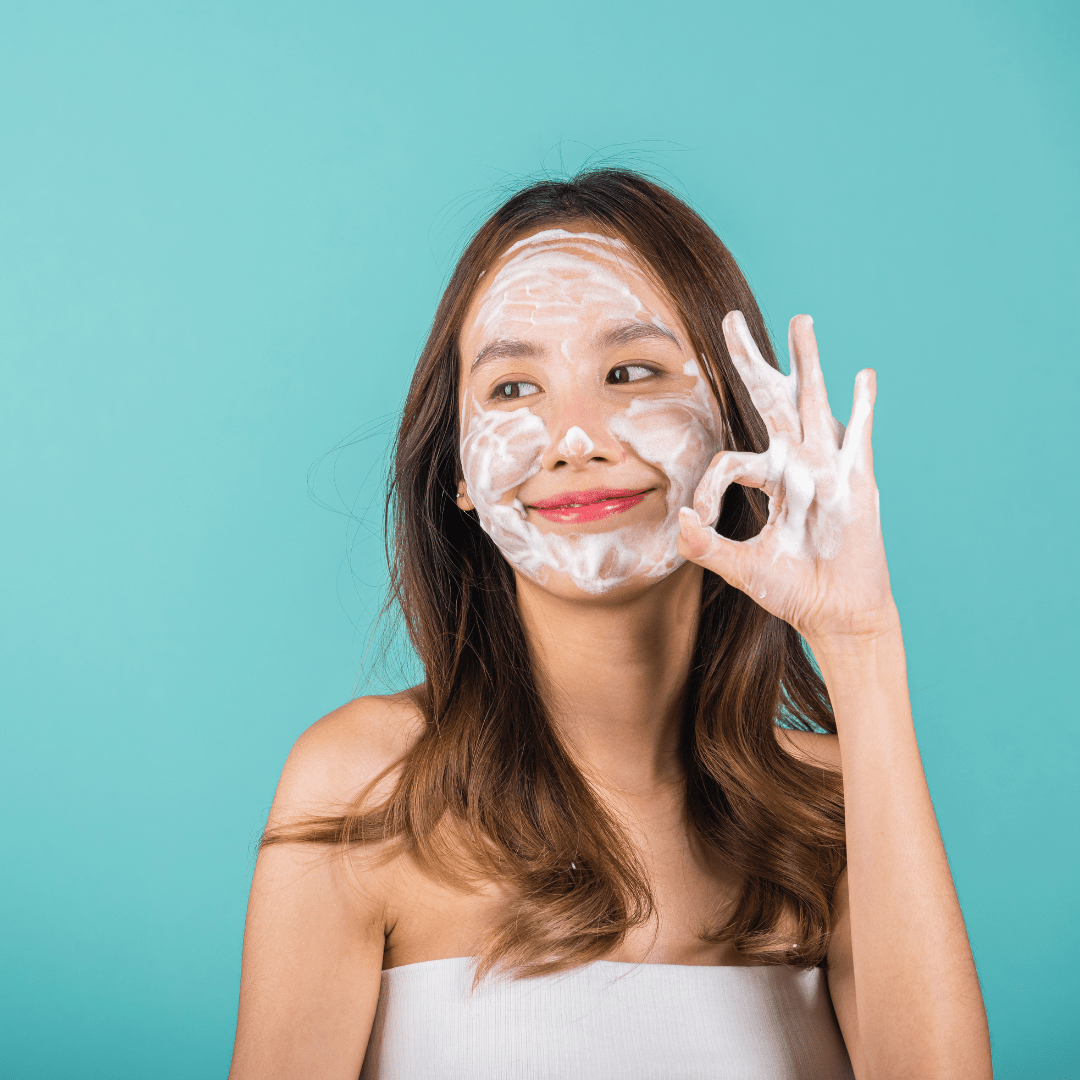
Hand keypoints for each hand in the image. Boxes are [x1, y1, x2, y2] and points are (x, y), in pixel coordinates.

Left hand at [678, 311, 895, 648]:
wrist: (835, 613)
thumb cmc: (793, 589)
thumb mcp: (741, 568)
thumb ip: (708, 547)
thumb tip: (680, 524)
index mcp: (770, 479)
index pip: (728, 460)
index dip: (706, 487)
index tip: (697, 518)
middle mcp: (798, 464)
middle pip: (771, 400)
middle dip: (752, 361)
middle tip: (731, 320)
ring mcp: (828, 469)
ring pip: (813, 403)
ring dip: (806, 363)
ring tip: (800, 321)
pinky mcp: (856, 484)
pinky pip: (857, 438)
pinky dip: (862, 407)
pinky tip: (863, 376)